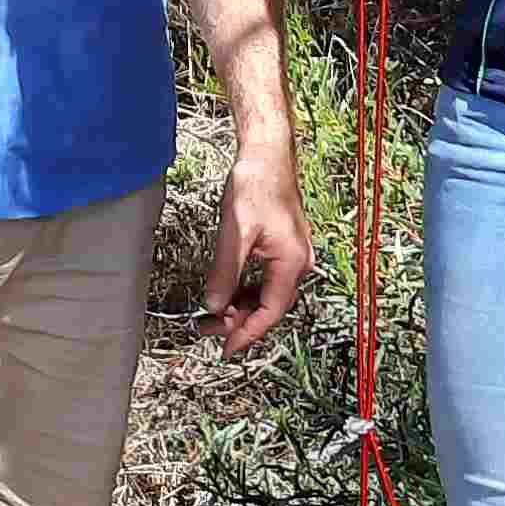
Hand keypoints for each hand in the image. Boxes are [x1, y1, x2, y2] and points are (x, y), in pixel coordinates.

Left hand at [204, 146, 313, 354]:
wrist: (268, 156)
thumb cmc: (255, 186)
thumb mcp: (234, 232)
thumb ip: (224, 272)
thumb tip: (213, 305)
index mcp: (291, 264)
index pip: (270, 313)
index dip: (246, 333)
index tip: (225, 348)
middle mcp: (299, 264)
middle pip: (269, 307)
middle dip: (238, 321)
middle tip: (205, 328)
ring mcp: (294, 256)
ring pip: (267, 295)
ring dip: (240, 307)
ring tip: (210, 314)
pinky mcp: (285, 249)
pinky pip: (267, 280)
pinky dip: (246, 291)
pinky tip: (227, 294)